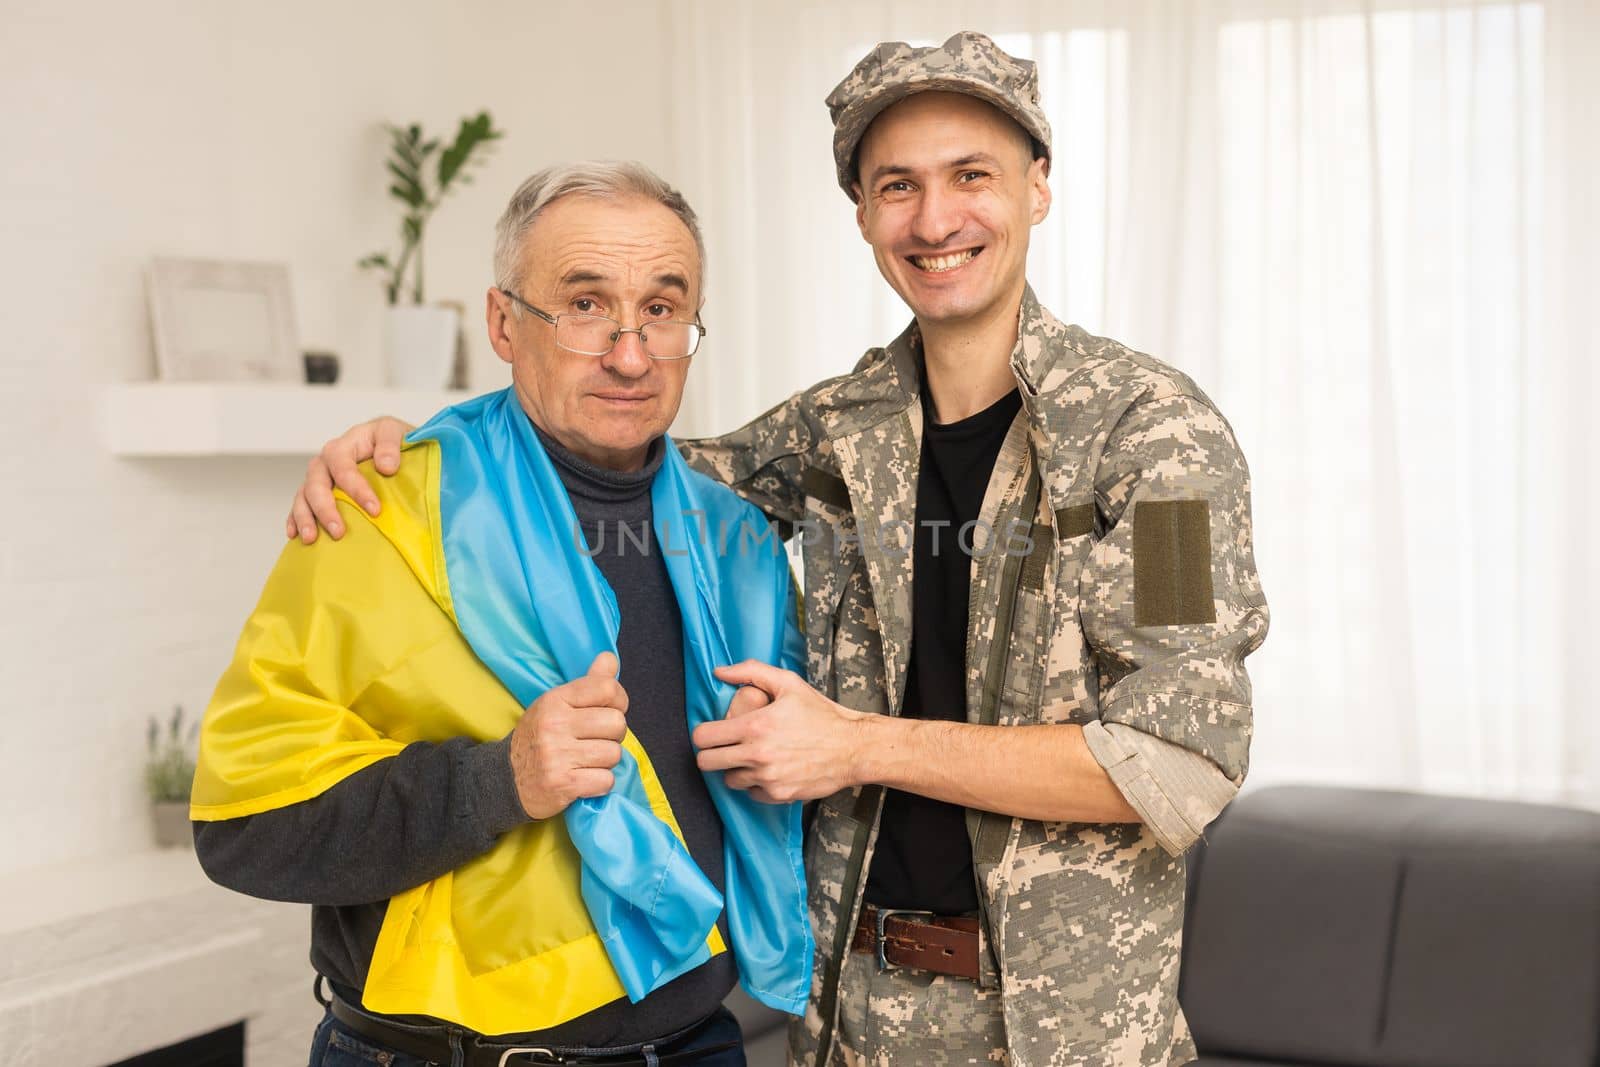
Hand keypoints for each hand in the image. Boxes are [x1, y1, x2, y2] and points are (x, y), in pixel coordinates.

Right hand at [285, 416, 413, 543]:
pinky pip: (300, 505)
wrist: (387, 446)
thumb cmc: (390, 440)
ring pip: (303, 496)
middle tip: (339, 532)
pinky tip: (295, 535)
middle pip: (316, 484)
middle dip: (325, 509)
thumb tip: (386, 466)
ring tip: (311, 539)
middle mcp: (325, 462)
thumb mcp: (394, 431)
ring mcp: (318, 478)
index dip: (356, 489)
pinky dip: (295, 520)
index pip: (343, 467)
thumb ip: (390, 444)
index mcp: (343, 446)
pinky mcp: (315, 492)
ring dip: (305, 518)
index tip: (374, 509)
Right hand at [509, 652, 628, 820]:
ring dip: (605, 761)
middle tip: (596, 741)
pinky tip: (583, 779)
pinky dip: (600, 783)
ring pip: (614, 754)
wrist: (505, 780)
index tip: (609, 711)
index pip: (607, 688)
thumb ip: (587, 683)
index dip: (619, 701)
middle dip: (613, 735)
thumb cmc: (537, 738)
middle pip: (617, 723)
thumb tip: (610, 658)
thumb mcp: (555, 705)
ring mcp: (557, 756)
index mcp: (554, 700)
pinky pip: (606, 781)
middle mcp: (555, 725)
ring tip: (586, 761)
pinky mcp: (563, 785)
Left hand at [693, 661, 863, 803]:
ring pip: (728, 780)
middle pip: (707, 763)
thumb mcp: (789, 683)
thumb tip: (719, 672)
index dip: (704, 734)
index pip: (703, 738)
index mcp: (755, 726)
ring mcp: (767, 778)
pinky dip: (755, 784)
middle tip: (726, 746)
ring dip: (735, 769)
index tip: (713, 732)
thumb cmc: (821, 713)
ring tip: (752, 757)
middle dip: (712, 753)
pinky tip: (769, 769)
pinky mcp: (778, 795)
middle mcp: (757, 755)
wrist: (852, 748)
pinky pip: (751, 793)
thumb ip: (750, 672)